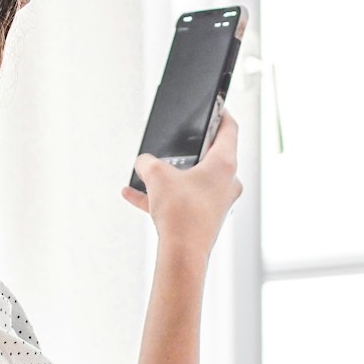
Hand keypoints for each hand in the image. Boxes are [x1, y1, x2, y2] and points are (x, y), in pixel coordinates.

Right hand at [121, 109, 242, 255]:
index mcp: (225, 164)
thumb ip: (148, 162)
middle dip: (189, 149)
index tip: (215, 106)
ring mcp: (217, 202)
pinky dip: (161, 196)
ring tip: (146, 173)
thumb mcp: (156, 176)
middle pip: (211, 156)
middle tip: (177, 141)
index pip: (229, 129)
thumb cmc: (181, 214)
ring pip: (192, 180)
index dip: (220, 113)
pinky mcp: (205, 219)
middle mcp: (227, 182)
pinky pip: (181, 201)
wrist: (182, 256)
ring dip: (170, 175)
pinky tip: (133, 195)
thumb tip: (144, 163)